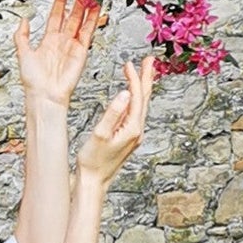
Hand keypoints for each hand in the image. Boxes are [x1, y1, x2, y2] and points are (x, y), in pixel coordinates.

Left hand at [14, 0, 101, 109]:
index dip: (60, 1)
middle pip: (71, 16)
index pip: (56, 15)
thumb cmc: (33, 80)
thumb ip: (21, 36)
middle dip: (76, 2)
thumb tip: (24, 20)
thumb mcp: (22, 53)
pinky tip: (96, 9)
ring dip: (86, 8)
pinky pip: (88, 33)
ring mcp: (72, 45)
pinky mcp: (81, 51)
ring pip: (81, 22)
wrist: (44, 95)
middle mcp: (61, 41)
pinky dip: (93, 20)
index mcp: (48, 40)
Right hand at [75, 57, 154, 187]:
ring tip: (143, 73)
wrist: (93, 182)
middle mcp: (137, 131)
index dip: (134, 78)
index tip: (129, 64)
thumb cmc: (93, 162)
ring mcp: (134, 135)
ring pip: (141, 105)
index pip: (137, 97)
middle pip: (145, 99)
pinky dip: (135, 100)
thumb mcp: (100, 134)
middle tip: (150, 60)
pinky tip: (131, 97)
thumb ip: (113, 113)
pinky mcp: (128, 138)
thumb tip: (125, 93)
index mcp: (132, 128)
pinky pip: (135, 113)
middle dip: (147, 78)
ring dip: (142, 87)